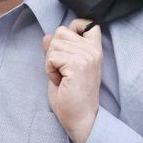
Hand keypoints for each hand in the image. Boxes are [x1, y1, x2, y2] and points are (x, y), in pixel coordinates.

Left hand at [42, 19, 102, 142]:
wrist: (81, 118)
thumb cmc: (72, 96)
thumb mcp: (64, 67)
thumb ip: (58, 49)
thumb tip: (47, 36)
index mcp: (95, 49)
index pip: (88, 23)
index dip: (73, 28)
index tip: (68, 47)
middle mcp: (93, 50)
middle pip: (61, 31)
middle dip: (54, 51)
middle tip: (63, 71)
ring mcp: (86, 56)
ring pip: (53, 44)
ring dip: (51, 62)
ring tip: (63, 78)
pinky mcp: (77, 64)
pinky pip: (51, 57)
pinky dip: (50, 70)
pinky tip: (60, 82)